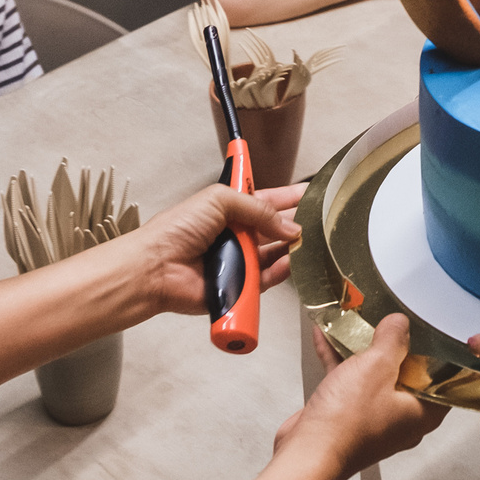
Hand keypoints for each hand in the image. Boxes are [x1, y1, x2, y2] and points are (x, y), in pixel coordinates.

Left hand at [124, 183, 305, 315]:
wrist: (158, 267)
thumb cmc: (178, 229)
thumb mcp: (220, 200)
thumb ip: (258, 208)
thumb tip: (289, 226)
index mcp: (230, 209)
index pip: (266, 200)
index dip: (288, 197)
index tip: (311, 193)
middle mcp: (237, 235)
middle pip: (275, 228)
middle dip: (296, 223)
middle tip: (321, 219)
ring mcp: (240, 261)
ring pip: (276, 254)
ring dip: (292, 246)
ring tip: (310, 239)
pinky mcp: (240, 286)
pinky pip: (267, 279)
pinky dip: (281, 270)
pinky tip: (291, 261)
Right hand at [273, 315, 447, 476]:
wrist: (307, 454)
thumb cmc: (347, 423)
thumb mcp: (377, 366)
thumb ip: (393, 339)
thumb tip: (400, 324)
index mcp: (422, 412)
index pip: (441, 378)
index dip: (435, 351)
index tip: (426, 328)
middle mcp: (401, 418)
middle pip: (405, 373)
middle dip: (393, 343)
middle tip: (389, 318)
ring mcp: (373, 418)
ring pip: (373, 375)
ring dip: (361, 348)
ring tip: (355, 319)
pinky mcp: (347, 416)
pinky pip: (348, 381)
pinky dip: (338, 359)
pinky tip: (325, 334)